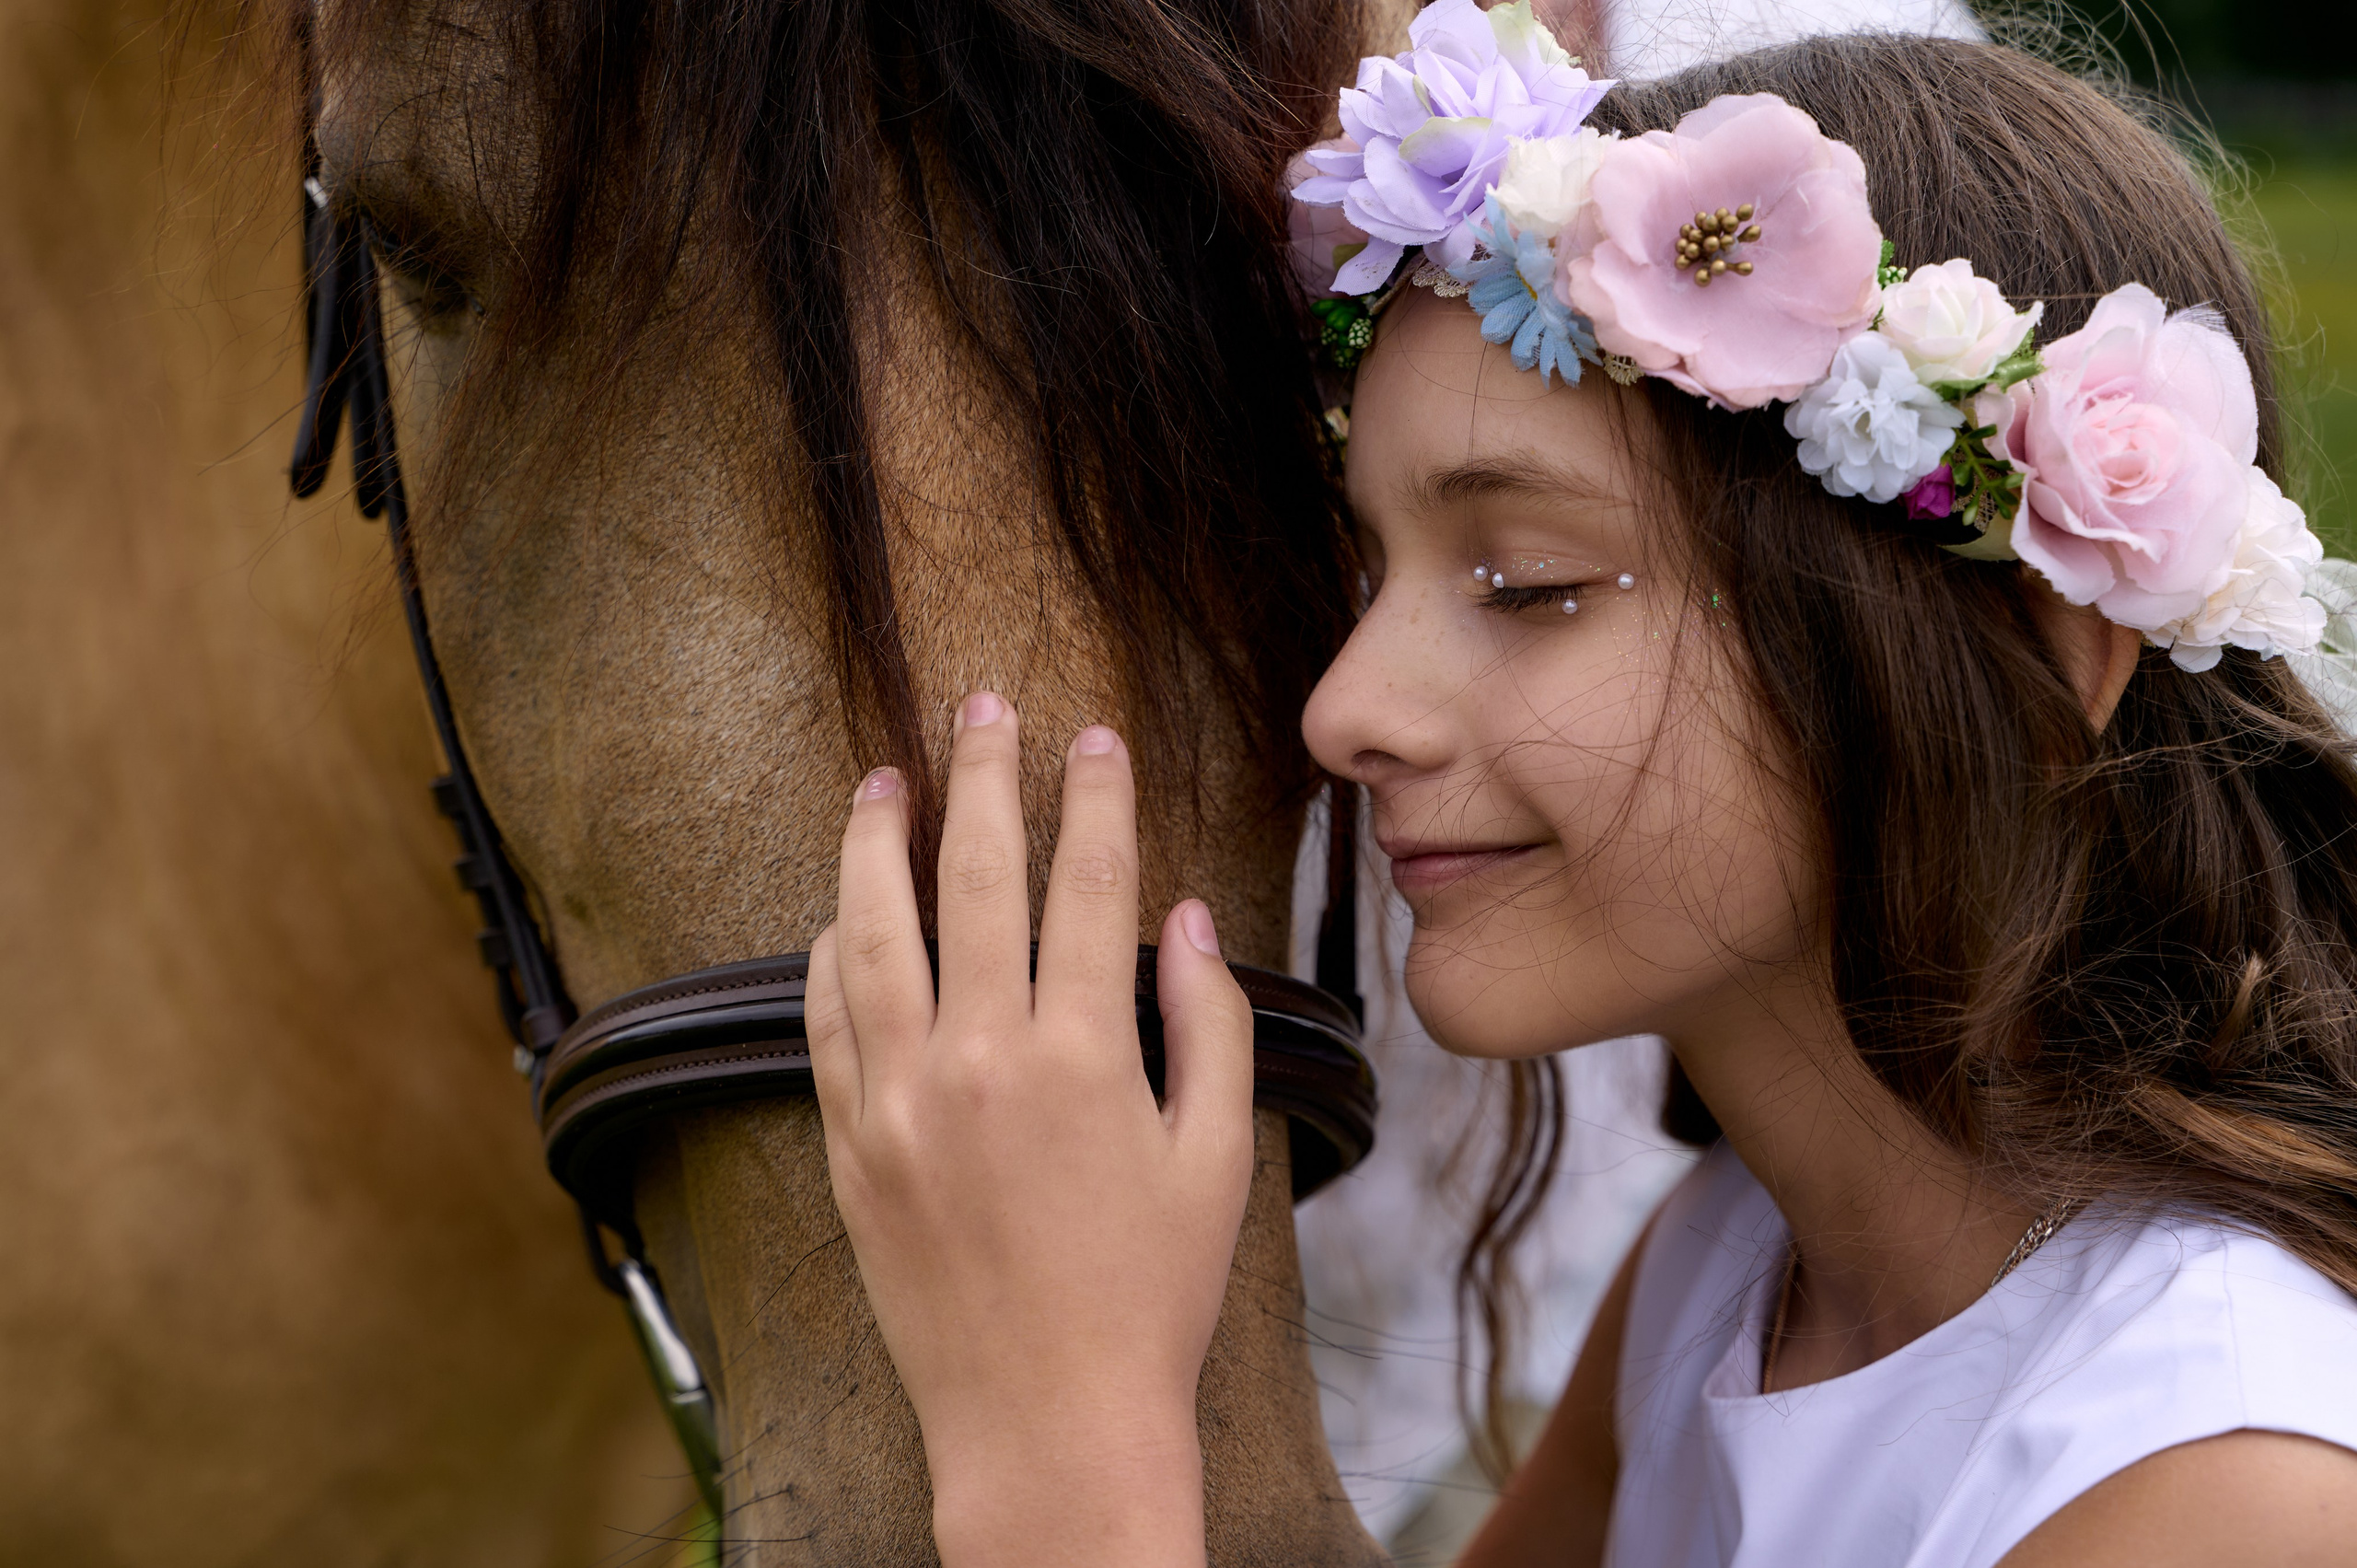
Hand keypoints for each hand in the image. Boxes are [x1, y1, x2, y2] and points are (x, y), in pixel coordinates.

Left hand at [806, 692, 1256, 1567]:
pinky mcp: (853, 1148)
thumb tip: (1187, 920)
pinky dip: (827, 956)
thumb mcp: (1215, 1162)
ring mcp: (900, 1104)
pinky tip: (838, 916)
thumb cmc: (1148, 1301)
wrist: (1046, 1427)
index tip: (1093, 736)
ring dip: (874, 844)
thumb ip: (1206, 1028)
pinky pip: (824, 1024)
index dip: (1094, 798)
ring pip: (871, 934)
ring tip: (881, 780)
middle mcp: (978, 1062)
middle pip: (973, 878)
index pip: (1086, 885)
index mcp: (1080, 1058)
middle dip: (982, 776)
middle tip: (982, 706)